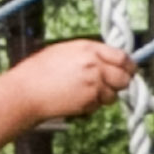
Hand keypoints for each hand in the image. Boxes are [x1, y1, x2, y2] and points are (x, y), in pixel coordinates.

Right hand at [7, 38, 137, 125]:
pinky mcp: (89, 101)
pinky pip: (100, 105)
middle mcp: (94, 64)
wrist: (26, 91)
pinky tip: (76, 100)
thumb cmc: (39, 71)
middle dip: (121, 82)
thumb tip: (107, 59)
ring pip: (114, 94)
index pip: (122, 56)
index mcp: (88, 48)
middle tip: (113, 85)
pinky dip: (93, 105)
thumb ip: (88, 54)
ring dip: (106, 96)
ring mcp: (93, 84)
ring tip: (87, 93)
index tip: (128, 70)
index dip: (127, 66)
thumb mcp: (64, 52)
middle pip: (124, 77)